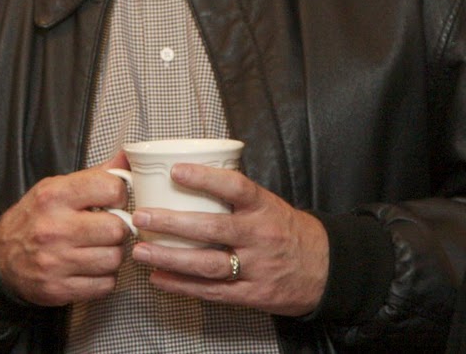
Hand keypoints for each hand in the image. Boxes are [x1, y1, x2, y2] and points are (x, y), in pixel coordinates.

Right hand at [0, 162, 132, 306]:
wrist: (1, 256)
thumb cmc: (37, 217)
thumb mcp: (58, 187)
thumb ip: (96, 174)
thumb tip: (128, 157)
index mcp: (54, 195)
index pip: (110, 188)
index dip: (119, 194)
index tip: (113, 201)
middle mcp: (53, 228)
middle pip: (117, 229)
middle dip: (119, 229)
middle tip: (108, 228)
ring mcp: (55, 261)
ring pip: (114, 259)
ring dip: (113, 254)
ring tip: (100, 248)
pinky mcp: (58, 288)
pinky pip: (105, 285)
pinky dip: (104, 278)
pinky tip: (92, 268)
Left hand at [129, 163, 328, 316]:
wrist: (324, 268)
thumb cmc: (285, 230)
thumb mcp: (268, 204)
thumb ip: (235, 195)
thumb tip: (188, 175)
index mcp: (264, 208)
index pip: (235, 187)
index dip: (205, 178)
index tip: (176, 171)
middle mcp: (260, 236)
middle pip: (213, 229)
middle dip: (173, 223)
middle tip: (142, 216)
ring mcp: (256, 268)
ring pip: (208, 264)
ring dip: (170, 258)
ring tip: (142, 251)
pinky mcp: (251, 294)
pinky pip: (212, 291)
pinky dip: (182, 286)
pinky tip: (159, 278)